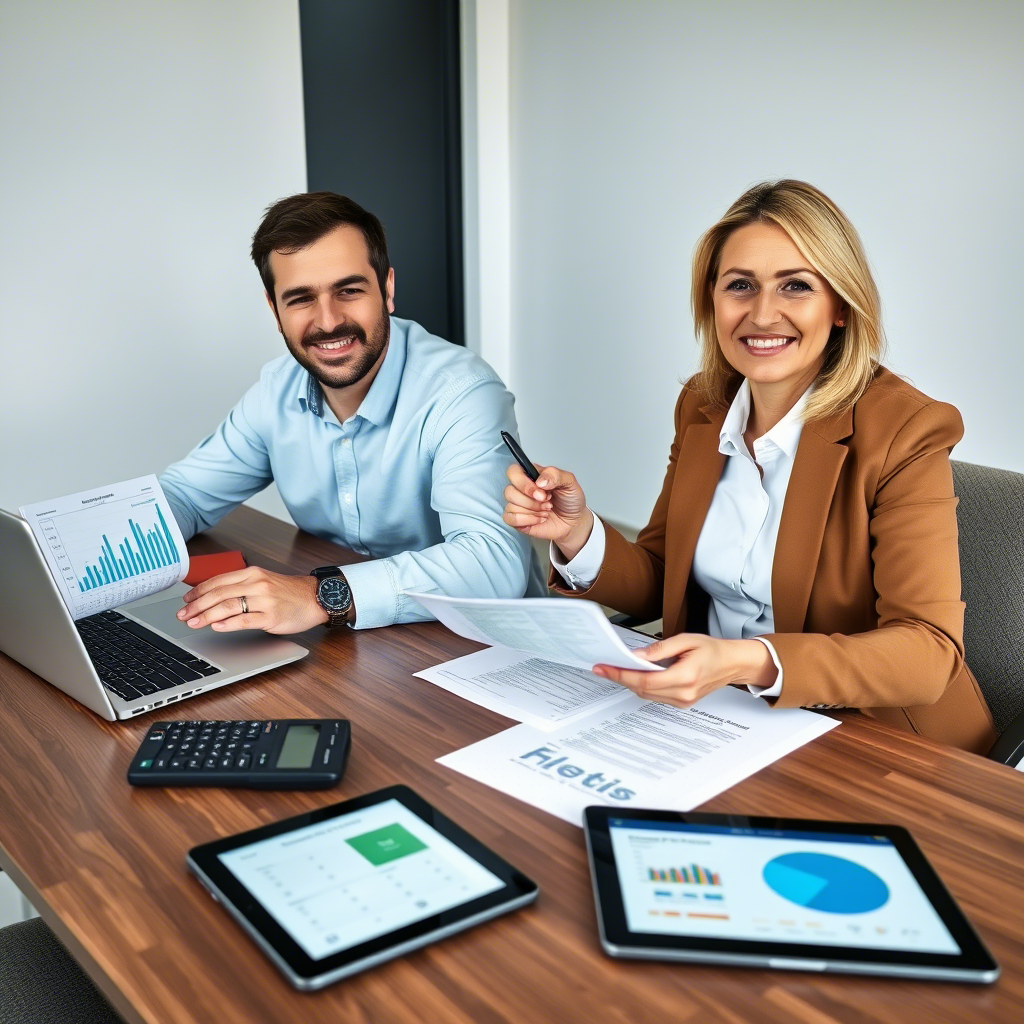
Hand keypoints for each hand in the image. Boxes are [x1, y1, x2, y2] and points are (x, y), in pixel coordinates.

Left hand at [176, 567, 328, 634]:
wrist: (315, 598)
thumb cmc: (288, 592)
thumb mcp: (263, 581)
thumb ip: (241, 586)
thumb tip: (213, 596)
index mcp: (252, 573)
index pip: (218, 581)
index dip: (198, 591)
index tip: (186, 600)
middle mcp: (257, 584)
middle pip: (219, 594)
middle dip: (196, 605)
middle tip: (183, 615)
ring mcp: (265, 600)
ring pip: (228, 606)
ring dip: (206, 615)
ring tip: (194, 623)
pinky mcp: (272, 617)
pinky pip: (245, 620)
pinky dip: (228, 623)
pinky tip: (217, 627)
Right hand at [503, 463, 593, 558]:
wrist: (573, 521)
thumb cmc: (569, 500)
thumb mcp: (570, 482)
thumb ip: (555, 475)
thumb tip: (540, 481)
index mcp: (531, 476)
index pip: (513, 471)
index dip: (523, 483)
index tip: (541, 491)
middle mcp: (521, 489)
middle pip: (509, 491)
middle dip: (531, 500)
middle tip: (548, 502)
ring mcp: (518, 505)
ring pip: (511, 506)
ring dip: (533, 511)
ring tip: (546, 510)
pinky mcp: (517, 520)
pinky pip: (510, 519)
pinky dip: (527, 520)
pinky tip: (539, 519)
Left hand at [592, 634, 775, 708]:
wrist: (732, 664)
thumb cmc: (712, 650)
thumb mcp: (685, 640)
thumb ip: (659, 649)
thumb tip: (636, 656)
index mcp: (685, 677)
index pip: (645, 680)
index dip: (621, 674)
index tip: (603, 668)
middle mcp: (684, 694)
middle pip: (642, 689)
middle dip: (621, 678)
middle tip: (603, 666)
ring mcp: (683, 701)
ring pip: (647, 695)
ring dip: (630, 682)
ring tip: (616, 668)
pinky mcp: (682, 703)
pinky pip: (655, 696)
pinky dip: (643, 686)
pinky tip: (636, 674)